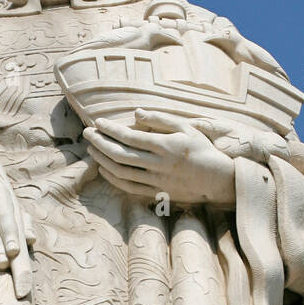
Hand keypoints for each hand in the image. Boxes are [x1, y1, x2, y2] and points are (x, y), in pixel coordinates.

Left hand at [82, 109, 236, 208]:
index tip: (98, 123)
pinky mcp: (155, 192)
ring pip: (121, 171)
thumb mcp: (186, 127)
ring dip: (102, 160)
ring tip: (91, 149)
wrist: (217, 179)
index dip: (110, 129)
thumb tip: (137, 112)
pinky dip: (113, 178)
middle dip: (100, 143)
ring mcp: (155, 180)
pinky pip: (128, 186)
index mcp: (165, 145)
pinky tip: (104, 169)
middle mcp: (158, 164)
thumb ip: (161, 119)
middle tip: (87, 133)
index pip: (130, 136)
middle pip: (120, 154)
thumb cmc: (202, 149)